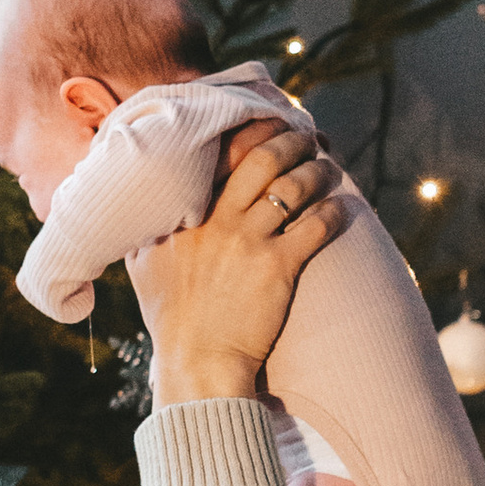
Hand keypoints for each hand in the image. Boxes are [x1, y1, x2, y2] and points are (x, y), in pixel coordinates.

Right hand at [128, 121, 341, 403]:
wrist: (198, 361)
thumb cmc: (170, 316)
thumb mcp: (142, 264)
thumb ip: (144, 228)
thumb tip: (144, 203)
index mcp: (183, 214)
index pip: (216, 154)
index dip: (247, 132)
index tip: (263, 125)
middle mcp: (216, 220)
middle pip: (261, 158)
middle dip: (289, 140)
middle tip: (305, 137)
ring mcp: (248, 242)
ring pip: (294, 186)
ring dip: (317, 170)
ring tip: (327, 166)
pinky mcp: (278, 267)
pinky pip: (316, 226)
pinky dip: (333, 211)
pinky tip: (341, 207)